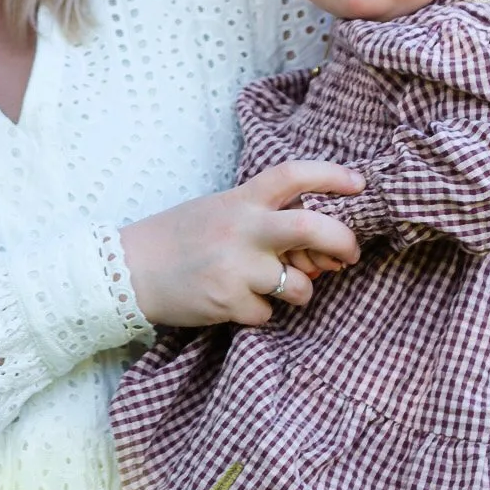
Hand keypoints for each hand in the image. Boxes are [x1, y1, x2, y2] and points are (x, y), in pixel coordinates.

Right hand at [121, 162, 363, 328]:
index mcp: (241, 198)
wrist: (130, 268)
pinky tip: (235, 301)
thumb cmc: (182, 237)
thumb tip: (319, 249)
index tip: (359, 185)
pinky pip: (268, 314)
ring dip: (299, 291)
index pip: (294, 175)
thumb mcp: (222, 211)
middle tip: (349, 255)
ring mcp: (235, 266)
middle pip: (311, 228)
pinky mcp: (227, 301)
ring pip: (299, 285)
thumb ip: (266, 221)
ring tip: (273, 287)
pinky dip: (260, 312)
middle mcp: (242, 228)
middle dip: (342, 242)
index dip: (332, 176)